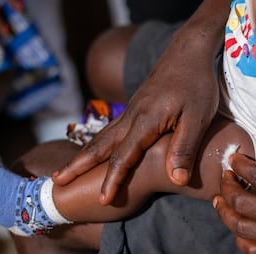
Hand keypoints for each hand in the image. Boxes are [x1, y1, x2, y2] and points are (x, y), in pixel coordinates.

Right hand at [53, 36, 219, 203]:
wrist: (188, 51)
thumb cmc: (196, 84)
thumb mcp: (198, 118)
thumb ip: (184, 148)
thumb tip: (177, 180)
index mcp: (145, 121)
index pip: (124, 157)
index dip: (113, 180)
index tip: (102, 200)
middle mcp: (131, 116)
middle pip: (100, 145)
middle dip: (79, 165)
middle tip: (57, 180)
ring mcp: (131, 110)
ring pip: (102, 135)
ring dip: (84, 153)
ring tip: (68, 167)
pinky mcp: (135, 106)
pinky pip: (111, 128)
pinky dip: (98, 142)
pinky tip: (97, 147)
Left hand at [213, 149, 255, 253]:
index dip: (239, 164)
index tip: (233, 158)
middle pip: (241, 201)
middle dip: (227, 185)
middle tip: (226, 176)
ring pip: (240, 226)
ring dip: (224, 211)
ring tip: (220, 199)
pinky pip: (251, 250)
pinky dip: (238, 237)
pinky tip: (236, 225)